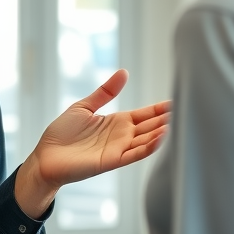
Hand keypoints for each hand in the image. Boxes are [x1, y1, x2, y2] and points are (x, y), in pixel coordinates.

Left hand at [15, 69, 170, 217]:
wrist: (45, 156)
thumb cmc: (62, 134)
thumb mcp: (84, 107)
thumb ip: (105, 92)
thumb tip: (124, 72)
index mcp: (117, 122)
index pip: (145, 115)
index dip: (160, 109)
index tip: (178, 100)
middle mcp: (122, 136)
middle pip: (150, 126)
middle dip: (168, 119)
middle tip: (189, 110)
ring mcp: (118, 149)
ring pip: (147, 140)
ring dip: (162, 133)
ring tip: (179, 123)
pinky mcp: (111, 161)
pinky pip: (134, 154)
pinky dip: (148, 147)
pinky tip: (161, 138)